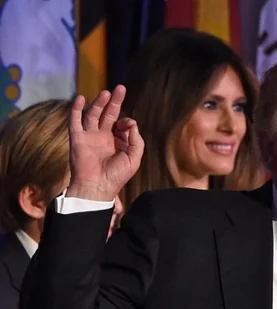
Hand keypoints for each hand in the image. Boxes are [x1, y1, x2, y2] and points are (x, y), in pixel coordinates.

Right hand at [66, 85, 143, 200]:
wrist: (97, 187)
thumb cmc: (117, 175)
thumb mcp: (134, 157)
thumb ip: (136, 139)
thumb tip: (131, 122)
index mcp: (117, 142)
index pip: (122, 124)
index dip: (127, 122)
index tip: (127, 128)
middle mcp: (103, 137)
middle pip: (108, 114)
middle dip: (114, 101)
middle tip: (120, 88)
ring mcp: (89, 137)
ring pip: (93, 114)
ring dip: (99, 103)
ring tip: (106, 92)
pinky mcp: (77, 138)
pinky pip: (75, 121)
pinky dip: (76, 109)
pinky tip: (81, 98)